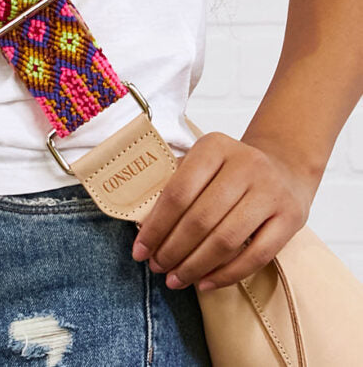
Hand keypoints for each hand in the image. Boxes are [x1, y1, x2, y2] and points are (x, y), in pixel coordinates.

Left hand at [130, 131, 317, 291]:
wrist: (284, 167)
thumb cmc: (230, 170)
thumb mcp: (203, 162)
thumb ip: (175, 185)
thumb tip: (143, 227)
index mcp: (214, 146)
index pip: (178, 192)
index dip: (156, 226)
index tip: (140, 250)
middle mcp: (245, 165)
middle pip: (200, 219)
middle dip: (173, 250)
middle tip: (157, 267)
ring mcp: (270, 192)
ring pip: (226, 240)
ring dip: (195, 266)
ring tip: (176, 279)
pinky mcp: (290, 218)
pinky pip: (256, 256)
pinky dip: (227, 275)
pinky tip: (205, 283)